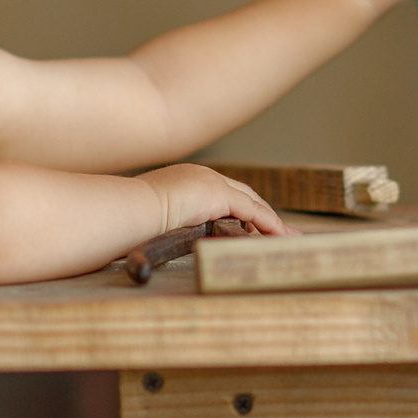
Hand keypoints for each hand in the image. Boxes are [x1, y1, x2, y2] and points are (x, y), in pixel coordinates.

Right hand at [138, 164, 292, 235]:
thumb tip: (168, 241)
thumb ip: (171, 224)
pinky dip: (268, 224)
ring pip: (252, 203)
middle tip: (280, 232)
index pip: (224, 194)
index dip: (241, 211)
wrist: (129, 210)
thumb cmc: (132, 220)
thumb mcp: (157, 219)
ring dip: (271, 221)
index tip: (253, 228)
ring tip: (287, 238)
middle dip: (263, 214)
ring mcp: (211, 182)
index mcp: (187, 180)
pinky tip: (280, 237)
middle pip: (244, 195)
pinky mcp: (218, 194)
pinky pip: (252, 211)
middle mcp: (202, 176)